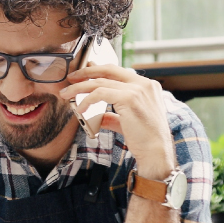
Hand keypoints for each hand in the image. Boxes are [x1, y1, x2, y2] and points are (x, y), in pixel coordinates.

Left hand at [61, 64, 176, 178]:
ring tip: (67, 93)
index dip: (98, 70)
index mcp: (147, 86)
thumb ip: (113, 115)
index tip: (83, 74)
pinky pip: (100, 93)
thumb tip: (97, 115)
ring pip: (101, 81)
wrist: (156, 151)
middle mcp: (144, 84)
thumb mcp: (127, 122)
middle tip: (71, 78)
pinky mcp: (129, 98)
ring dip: (80, 87)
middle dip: (86, 72)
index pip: (118, 71)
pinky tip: (80, 108)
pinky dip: (87, 99)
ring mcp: (137, 89)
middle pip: (108, 70)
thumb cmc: (144, 139)